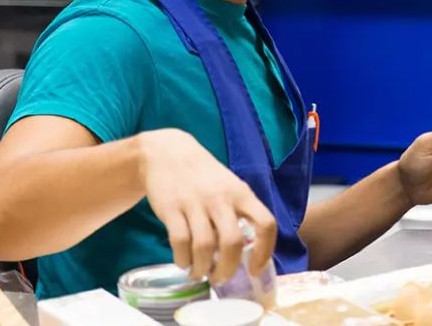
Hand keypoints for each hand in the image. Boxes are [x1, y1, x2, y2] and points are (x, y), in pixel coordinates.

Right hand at [137, 129, 276, 284]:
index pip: (265, 223)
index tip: (255, 270)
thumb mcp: (229, 187)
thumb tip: (249, 252)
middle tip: (221, 279)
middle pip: (232, 242)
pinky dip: (182, 259)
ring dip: (202, 268)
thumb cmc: (204, 176)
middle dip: (227, 268)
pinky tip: (184, 262)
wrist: (167, 153)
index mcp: (241, 193)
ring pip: (204, 246)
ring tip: (199, 274)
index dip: (265, 251)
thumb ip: (240, 213)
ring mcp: (195, 202)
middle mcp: (221, 198)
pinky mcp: (171, 207)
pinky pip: (179, 241)